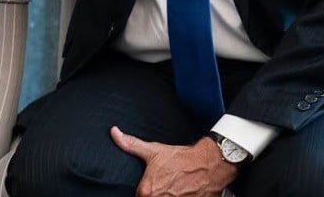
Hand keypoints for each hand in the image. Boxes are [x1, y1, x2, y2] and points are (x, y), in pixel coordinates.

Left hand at [111, 126, 235, 196]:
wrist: (209, 165)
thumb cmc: (182, 159)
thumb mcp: (154, 150)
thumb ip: (130, 144)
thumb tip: (114, 133)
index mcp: (147, 190)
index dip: (141, 192)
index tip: (146, 188)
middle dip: (154, 194)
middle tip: (162, 185)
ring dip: (165, 196)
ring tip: (172, 188)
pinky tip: (180, 192)